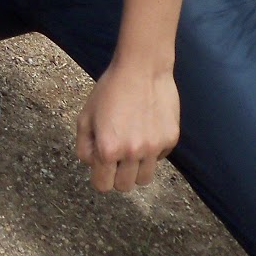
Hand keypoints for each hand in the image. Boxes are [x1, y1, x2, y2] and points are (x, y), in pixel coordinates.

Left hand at [75, 62, 179, 192]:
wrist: (142, 69)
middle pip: (124, 186)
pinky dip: (152, 152)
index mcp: (108, 149)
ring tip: (130, 148)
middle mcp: (133, 153)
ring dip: (135, 169)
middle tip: (114, 158)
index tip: (100, 169)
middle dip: (116, 176)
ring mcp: (154, 148)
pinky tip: (145, 130)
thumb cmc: (109, 90)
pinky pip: (159, 158)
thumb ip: (84, 146)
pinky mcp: (171, 140)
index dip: (99, 178)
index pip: (103, 185)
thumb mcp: (85, 116)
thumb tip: (91, 164)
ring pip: (145, 178)